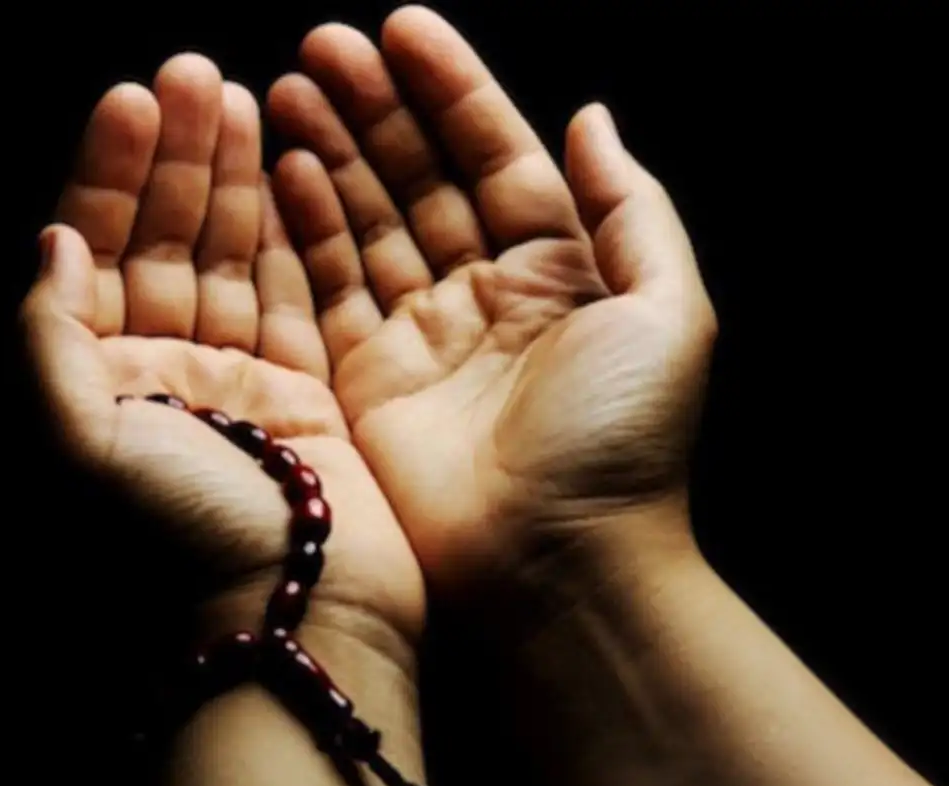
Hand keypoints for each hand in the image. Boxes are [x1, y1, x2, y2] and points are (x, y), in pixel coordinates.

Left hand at [21, 54, 423, 664]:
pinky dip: (288, 231)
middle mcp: (158, 378)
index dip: (107, 175)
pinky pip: (292, 293)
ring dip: (229, 178)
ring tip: (241, 94)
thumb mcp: (77, 441)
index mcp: (95, 385)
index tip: (133, 97)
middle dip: (174, 158)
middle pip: (160, 243)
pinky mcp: (303, 394)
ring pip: (226, 257)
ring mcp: (234, 384)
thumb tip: (52, 245)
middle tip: (194, 73)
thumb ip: (50, 339)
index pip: (94, 255)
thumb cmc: (177, 533)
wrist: (291, 612)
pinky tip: (290, 166)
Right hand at [267, 6, 716, 600]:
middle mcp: (484, 294)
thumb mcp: (670, 311)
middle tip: (320, 43)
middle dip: (373, 108)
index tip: (401, 25)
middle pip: (420, 178)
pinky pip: (326, 289)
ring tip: (283, 85)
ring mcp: (419, 337)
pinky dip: (301, 229)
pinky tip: (278, 169)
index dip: (451, 89)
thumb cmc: (624, 443)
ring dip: (328, 152)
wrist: (558, 568)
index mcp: (560, 269)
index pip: (495, 156)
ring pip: (366, 223)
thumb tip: (590, 113)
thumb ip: (630, 206)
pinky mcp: (365, 382)